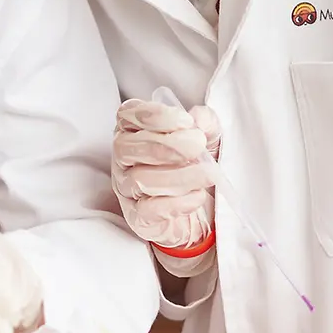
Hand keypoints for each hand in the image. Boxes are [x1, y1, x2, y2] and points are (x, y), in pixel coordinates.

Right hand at [112, 90, 221, 274]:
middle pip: (126, 147)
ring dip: (178, 176)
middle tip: (197, 146)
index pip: (128, 115)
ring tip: (208, 174)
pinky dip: (176, 203)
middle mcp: (123, 159)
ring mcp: (127, 189)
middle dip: (166, 145)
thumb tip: (200, 119)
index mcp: (134, 131)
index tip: (186, 121)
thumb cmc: (196, 165)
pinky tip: (198, 196)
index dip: (155, 116)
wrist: (204, 210)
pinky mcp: (138, 218)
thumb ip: (205, 123)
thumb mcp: (208, 137)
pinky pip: (148, 210)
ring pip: (139, 179)